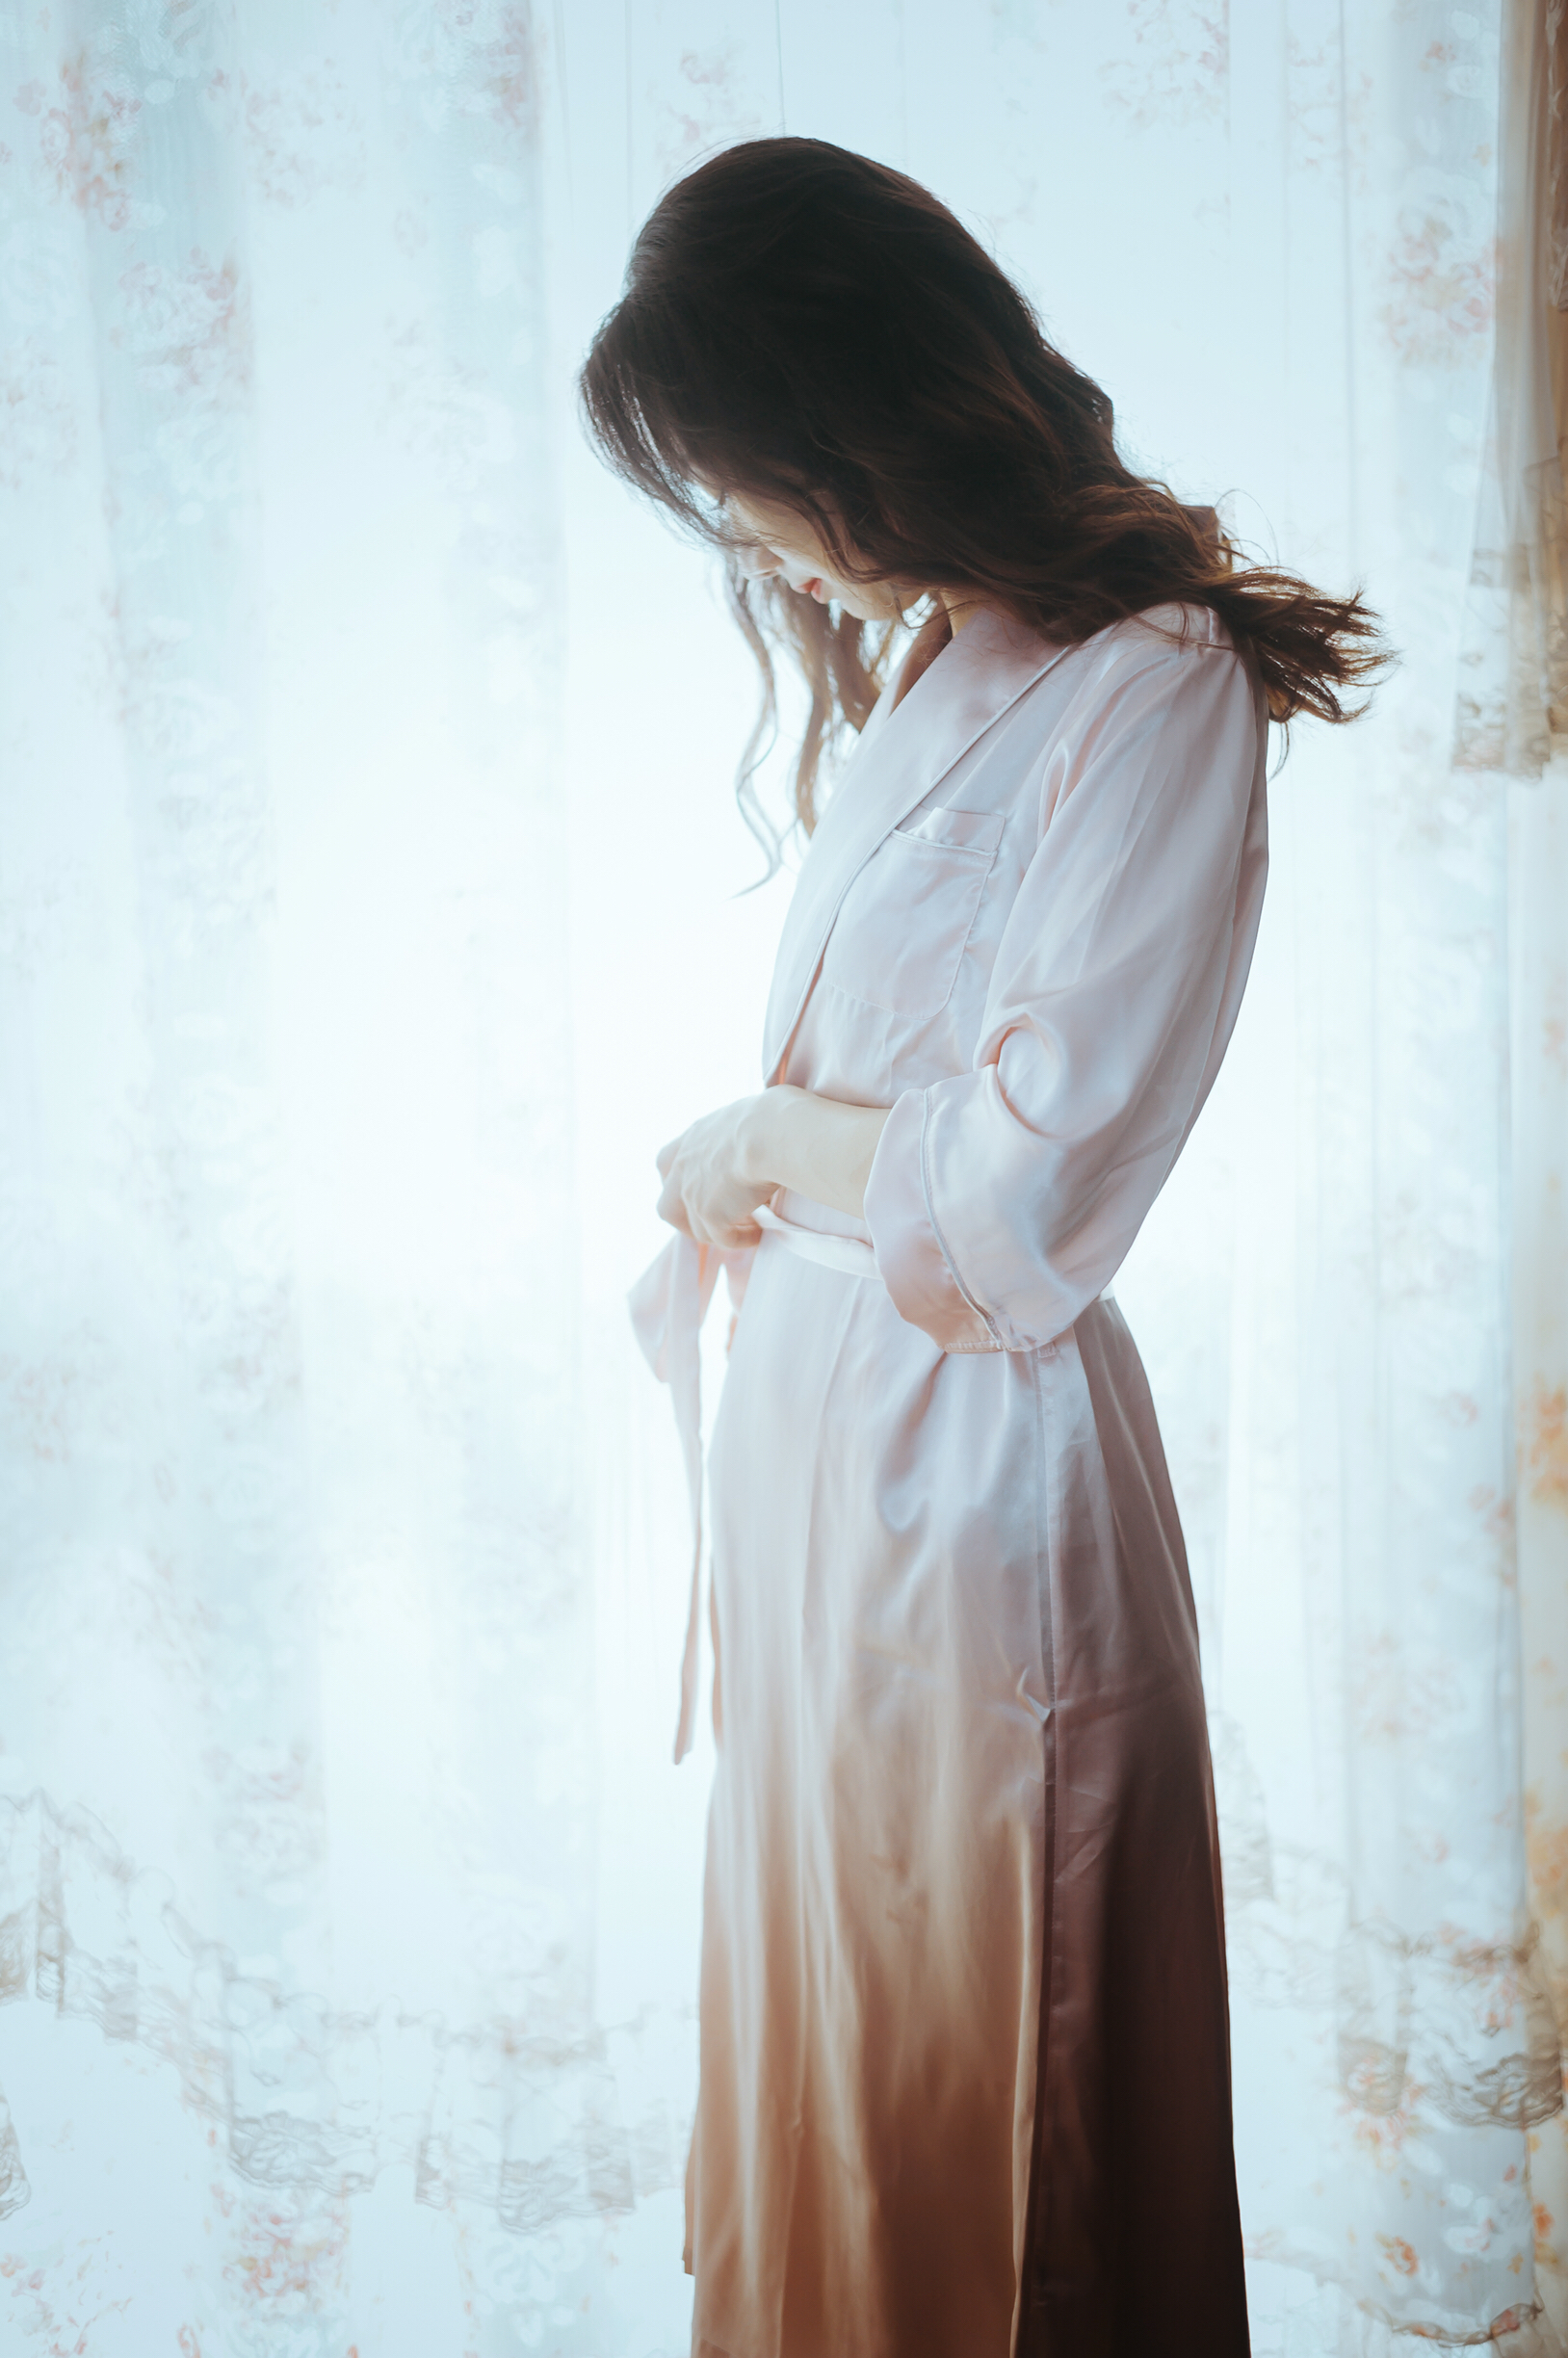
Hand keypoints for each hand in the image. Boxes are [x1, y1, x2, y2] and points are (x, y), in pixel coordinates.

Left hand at [656, 1097, 770, 1247]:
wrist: (772, 1134)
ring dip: (722, 1232)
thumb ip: (742, 1130)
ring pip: (697, 1229)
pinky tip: (760, 1233)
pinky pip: (724, 1239)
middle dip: (686, 1221)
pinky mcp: (710, 1213)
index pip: (667, 1161)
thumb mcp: (748, 1116)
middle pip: (666, 1206)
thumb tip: (765, 1134)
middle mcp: (685, 1165)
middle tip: (716, 1222)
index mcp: (695, 1137)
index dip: (677, 1180)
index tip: (698, 1189)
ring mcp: (692, 1192)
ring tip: (750, 1226)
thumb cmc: (773, 1117)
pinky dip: (741, 1240)